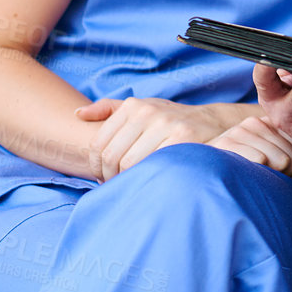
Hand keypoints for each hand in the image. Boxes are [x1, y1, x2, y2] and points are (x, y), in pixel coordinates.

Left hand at [75, 97, 233, 181]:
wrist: (213, 122)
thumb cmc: (171, 120)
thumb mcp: (142, 107)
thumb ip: (109, 109)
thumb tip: (78, 114)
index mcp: (133, 106)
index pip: (99, 144)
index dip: (95, 167)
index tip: (103, 177)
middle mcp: (147, 112)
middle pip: (113, 156)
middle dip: (110, 177)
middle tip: (117, 185)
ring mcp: (166, 124)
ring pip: (131, 163)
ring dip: (128, 180)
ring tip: (133, 185)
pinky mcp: (183, 139)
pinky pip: (154, 165)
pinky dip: (148, 178)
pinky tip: (151, 181)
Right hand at [208, 115, 291, 182]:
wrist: (196, 176)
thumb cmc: (237, 175)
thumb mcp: (270, 170)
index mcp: (271, 127)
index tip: (282, 180)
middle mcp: (258, 123)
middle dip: (287, 178)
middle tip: (265, 184)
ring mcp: (244, 130)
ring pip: (284, 161)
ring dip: (273, 179)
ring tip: (254, 180)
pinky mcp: (231, 141)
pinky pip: (264, 163)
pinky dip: (258, 176)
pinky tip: (245, 178)